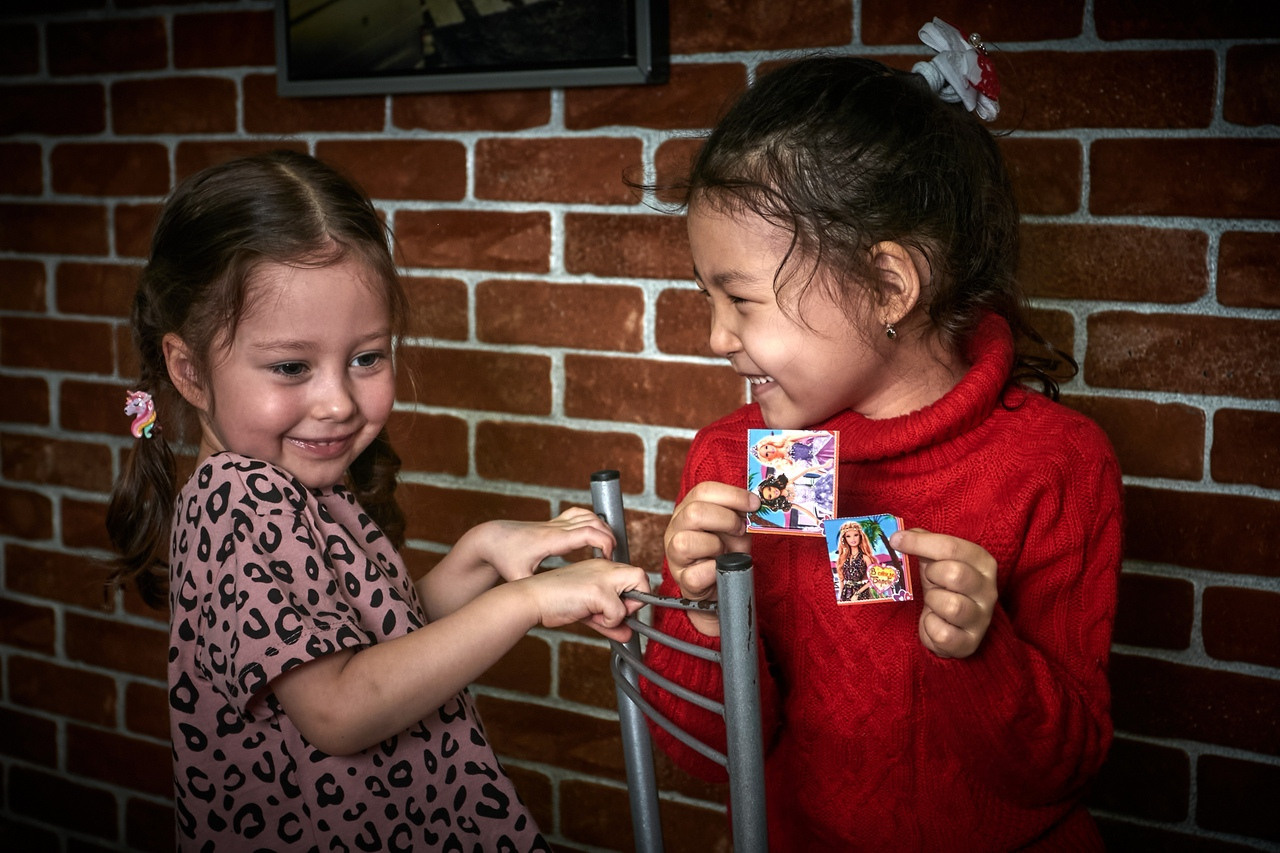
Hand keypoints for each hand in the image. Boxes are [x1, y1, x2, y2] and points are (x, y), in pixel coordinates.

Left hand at [473, 507, 616, 581]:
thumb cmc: (505, 558)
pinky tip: (595, 535)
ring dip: (603, 527)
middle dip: (609, 537)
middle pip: (593, 522)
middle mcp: (556, 528)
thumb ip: (536, 590)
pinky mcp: (554, 522)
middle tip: (613, 556)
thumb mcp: (518, 577)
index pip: (587, 533)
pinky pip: (580, 514)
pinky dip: (592, 521)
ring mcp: (555, 523)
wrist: (492, 539)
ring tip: (608, 546)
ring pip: (588, 515)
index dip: (604, 542)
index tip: (609, 557)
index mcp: (552, 540)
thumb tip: (552, 606)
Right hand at [516, 559, 649, 641]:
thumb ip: (609, 622)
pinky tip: (589, 616)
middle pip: (642, 576)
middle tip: (614, 612)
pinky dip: (608, 622)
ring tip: (597, 615)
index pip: (634, 575)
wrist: (531, 598)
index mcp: (602, 567)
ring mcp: (603, 578)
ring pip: (638, 592)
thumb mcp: (588, 612)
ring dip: (622, 612)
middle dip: (636, 599)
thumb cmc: (554, 601)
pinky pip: (619, 613)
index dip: (632, 594)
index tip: (618, 609)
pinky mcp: (598, 591)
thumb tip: (628, 636)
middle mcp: (605, 567)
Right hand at [663, 481, 759, 635]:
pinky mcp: (681, 579)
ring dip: (715, 546)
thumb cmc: (725, 552)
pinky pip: (696, 574)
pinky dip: (714, 571)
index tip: (754, 503)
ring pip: (686, 542)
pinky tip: (720, 569)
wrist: (721, 583)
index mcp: (688, 509)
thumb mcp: (735, 528)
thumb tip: (753, 505)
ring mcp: (674, 554)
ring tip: (724, 552)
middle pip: (694, 512)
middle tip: (741, 529)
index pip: (703, 491)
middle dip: (726, 520)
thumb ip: (741, 515)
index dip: (732, 495)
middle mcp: (676, 528)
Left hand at [892, 528, 997, 658]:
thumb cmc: (944, 587)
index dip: (919, 543)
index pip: (952, 547)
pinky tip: (932, 621)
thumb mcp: (936, 561)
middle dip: (932, 575)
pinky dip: (930, 627)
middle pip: (955, 573)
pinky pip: (943, 633)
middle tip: (929, 579)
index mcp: (983, 562)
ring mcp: (982, 618)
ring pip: (952, 605)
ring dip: (932, 601)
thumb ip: (923, 543)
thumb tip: (900, 534)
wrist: (952, 626)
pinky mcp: (969, 642)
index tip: (896, 540)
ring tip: (932, 601)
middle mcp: (989, 589)